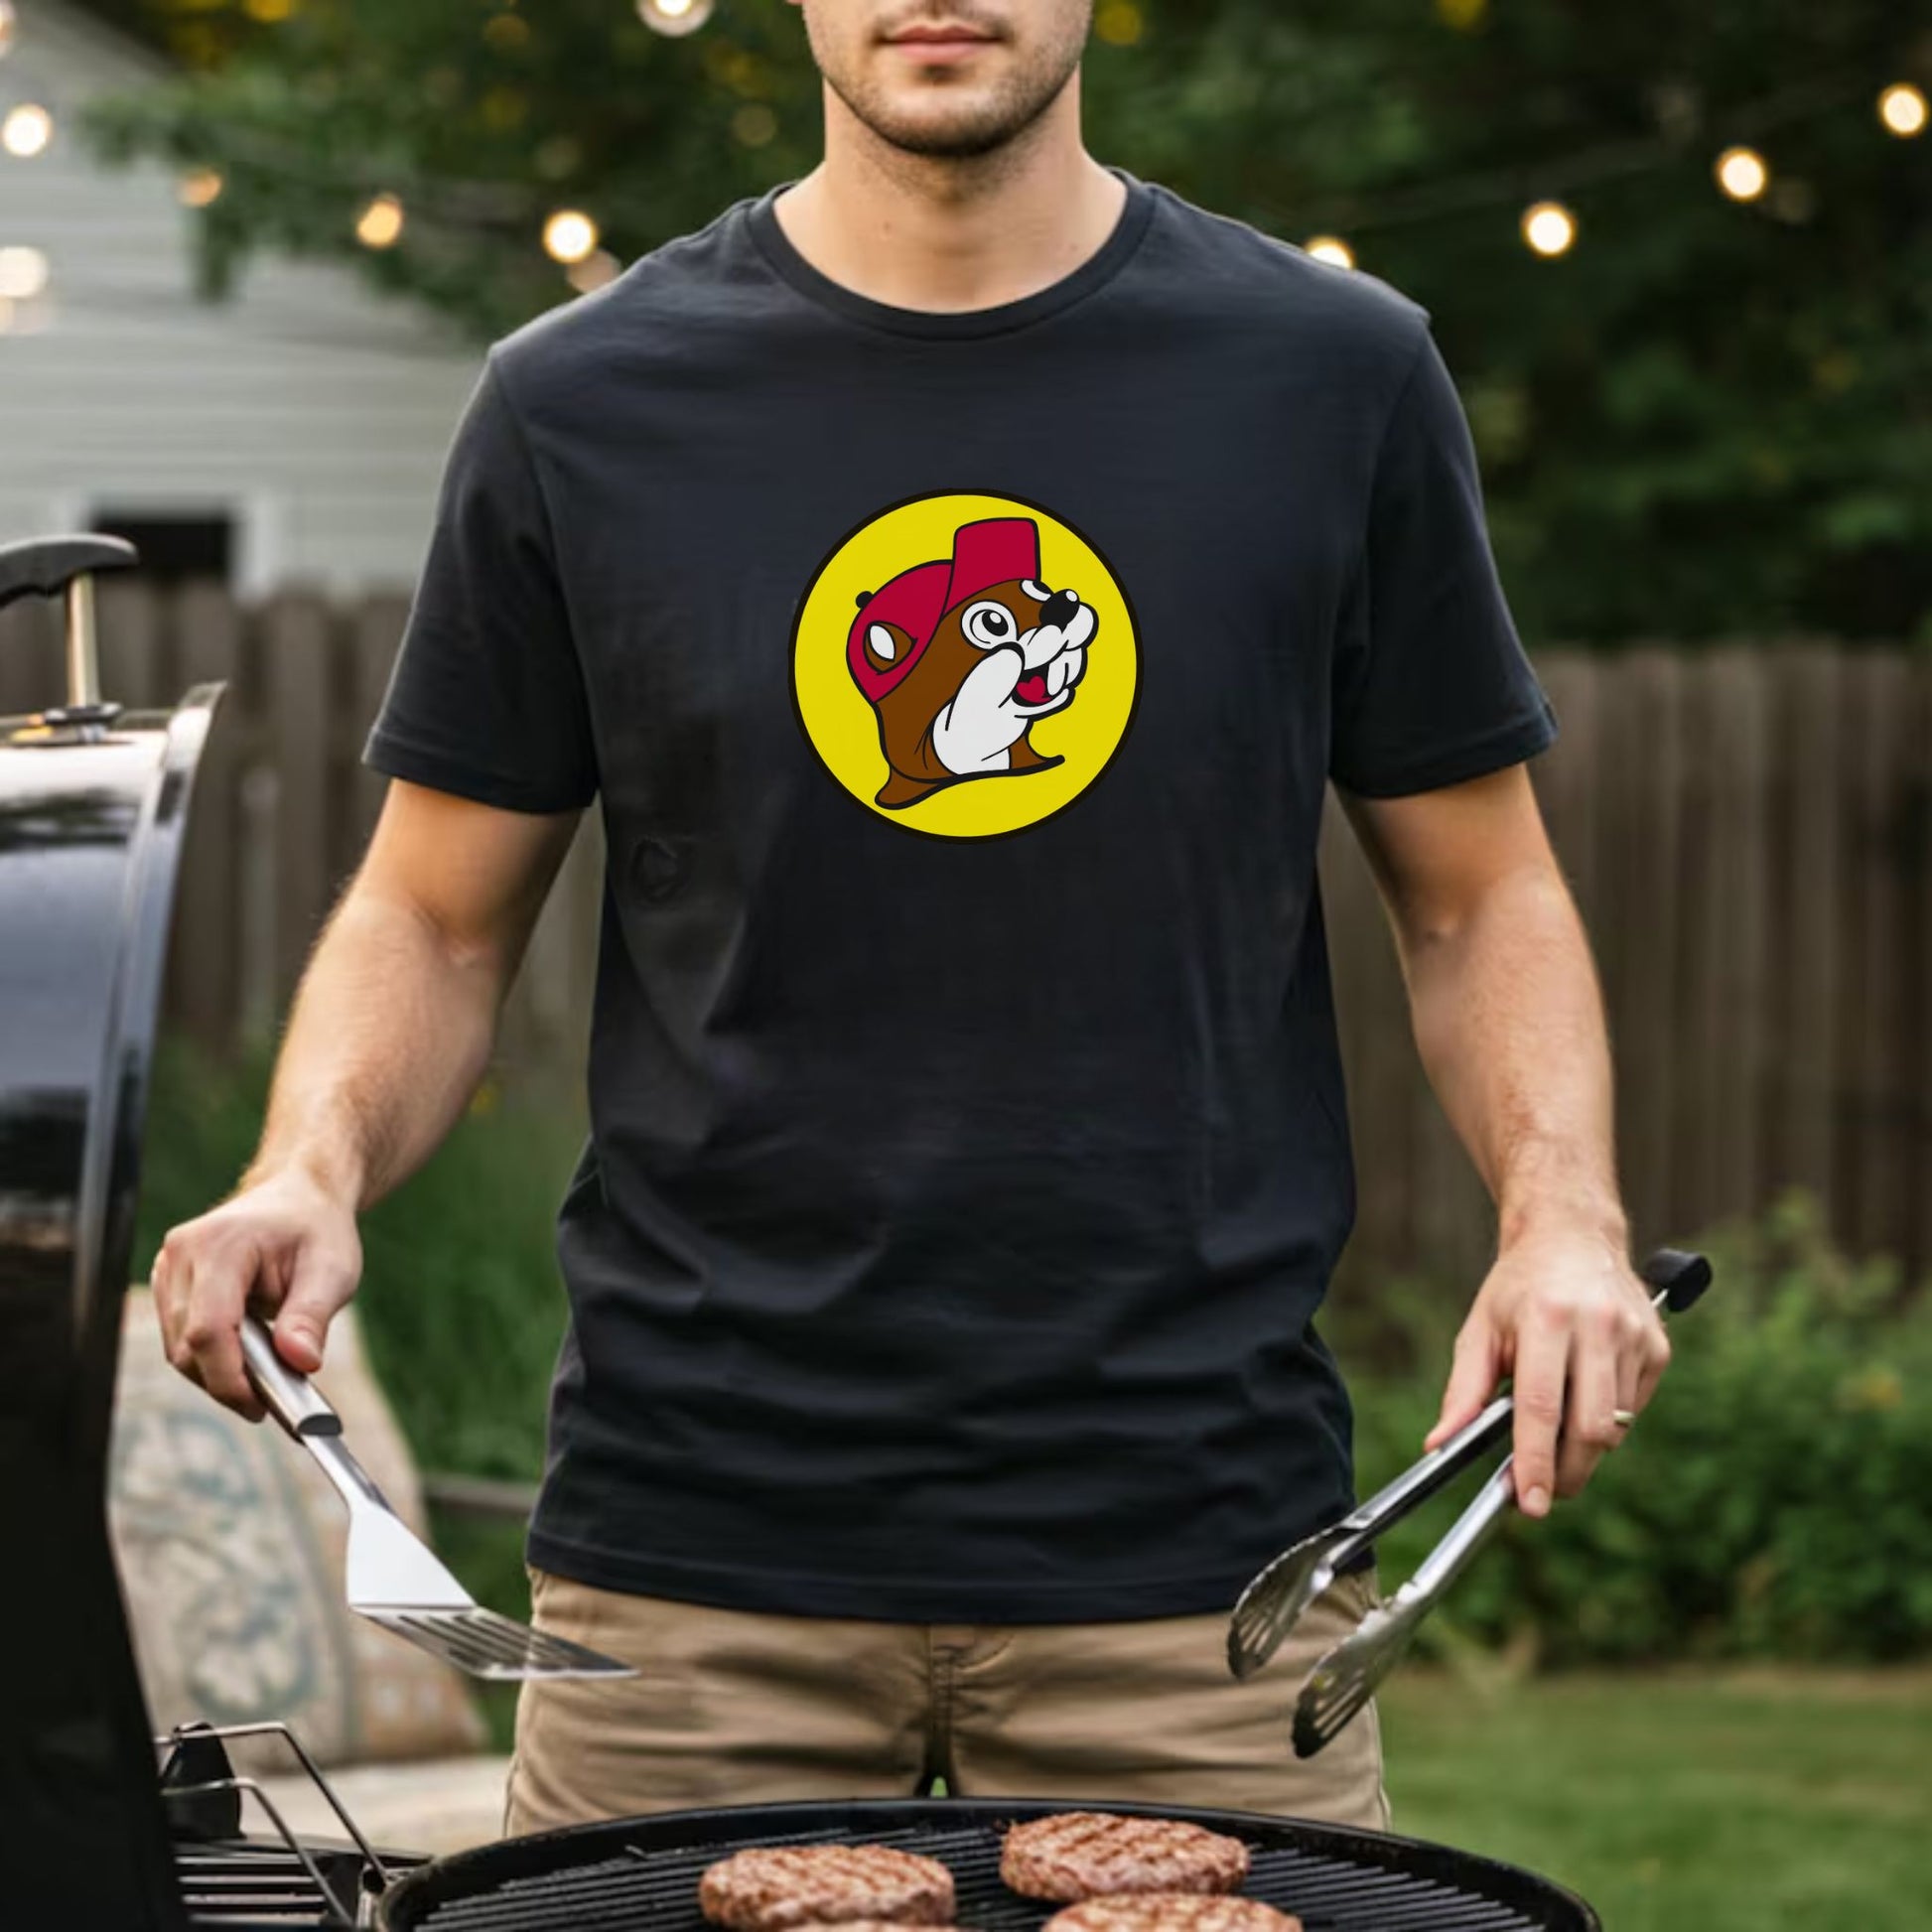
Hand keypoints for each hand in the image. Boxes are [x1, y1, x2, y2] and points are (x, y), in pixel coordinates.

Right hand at [151, 1166, 362, 1420]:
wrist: (299, 1197)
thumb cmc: (317, 1230)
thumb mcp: (332, 1269)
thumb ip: (312, 1317)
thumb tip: (301, 1364)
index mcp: (219, 1244)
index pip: (207, 1328)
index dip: (228, 1377)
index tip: (260, 1407)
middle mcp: (181, 1254)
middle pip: (186, 1346)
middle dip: (227, 1381)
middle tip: (272, 1401)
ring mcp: (167, 1269)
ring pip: (178, 1349)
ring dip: (217, 1372)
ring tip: (265, 1376)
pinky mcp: (167, 1285)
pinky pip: (179, 1339)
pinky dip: (210, 1357)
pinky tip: (246, 1357)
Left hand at [1423, 1222, 1669, 1516]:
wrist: (1572, 1235)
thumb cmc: (1519, 1287)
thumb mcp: (1480, 1330)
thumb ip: (1463, 1392)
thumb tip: (1440, 1445)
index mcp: (1546, 1317)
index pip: (1542, 1408)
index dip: (1535, 1462)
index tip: (1529, 1503)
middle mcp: (1597, 1325)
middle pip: (1590, 1429)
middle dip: (1565, 1472)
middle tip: (1541, 1489)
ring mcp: (1634, 1336)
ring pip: (1616, 1427)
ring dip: (1584, 1449)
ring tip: (1555, 1433)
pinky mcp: (1658, 1347)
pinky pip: (1634, 1410)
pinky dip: (1607, 1421)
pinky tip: (1584, 1396)